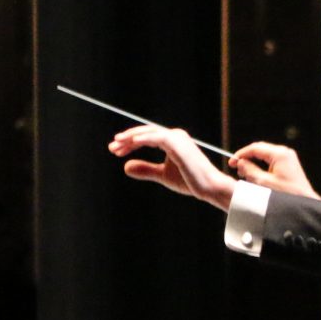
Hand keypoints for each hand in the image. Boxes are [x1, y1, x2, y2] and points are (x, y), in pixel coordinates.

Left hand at [108, 125, 237, 209]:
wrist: (208, 187)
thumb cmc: (189, 181)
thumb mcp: (162, 175)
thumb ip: (145, 169)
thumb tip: (125, 167)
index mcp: (172, 141)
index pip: (147, 137)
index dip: (130, 143)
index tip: (115, 151)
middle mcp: (175, 136)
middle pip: (146, 132)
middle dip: (127, 139)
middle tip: (112, 147)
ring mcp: (178, 138)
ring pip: (150, 132)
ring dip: (132, 138)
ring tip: (117, 144)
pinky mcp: (179, 144)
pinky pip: (158, 137)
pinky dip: (144, 138)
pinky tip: (132, 143)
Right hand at [228, 141, 319, 198]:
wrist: (304, 203)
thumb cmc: (287, 195)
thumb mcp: (263, 183)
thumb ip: (249, 170)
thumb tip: (241, 163)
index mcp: (279, 154)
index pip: (255, 148)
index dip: (241, 154)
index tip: (231, 162)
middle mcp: (285, 153)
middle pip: (260, 150)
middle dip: (246, 158)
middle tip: (235, 167)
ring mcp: (288, 159)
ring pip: (265, 156)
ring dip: (253, 163)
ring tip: (244, 173)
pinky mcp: (289, 166)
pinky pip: (271, 161)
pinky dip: (261, 167)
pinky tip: (255, 175)